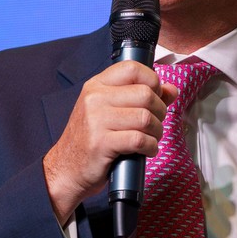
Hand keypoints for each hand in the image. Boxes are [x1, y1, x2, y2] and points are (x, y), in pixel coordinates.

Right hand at [43, 61, 177, 224]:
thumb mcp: (109, 112)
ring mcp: (96, 120)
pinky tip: (146, 151)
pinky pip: (140, 140)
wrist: (66, 169)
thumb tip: (170, 90)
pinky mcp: (101, 143)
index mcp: (96, 86)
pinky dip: (150, 147)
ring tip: (150, 138)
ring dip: (156, 132)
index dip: (153, 81)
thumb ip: (139, 98)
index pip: (132, 68)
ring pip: (145, 117)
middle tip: (154, 123)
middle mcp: (94, 99)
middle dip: (159, 111)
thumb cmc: (90, 140)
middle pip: (145, 94)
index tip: (155, 96)